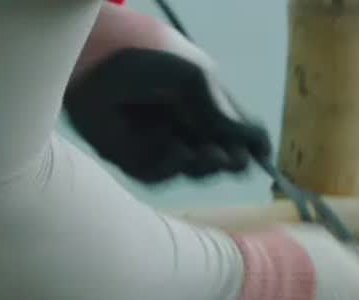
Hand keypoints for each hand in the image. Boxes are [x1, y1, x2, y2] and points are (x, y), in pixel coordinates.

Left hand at [64, 47, 270, 184]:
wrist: (96, 67)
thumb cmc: (146, 64)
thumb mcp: (193, 82)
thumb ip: (222, 113)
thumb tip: (258, 147)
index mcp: (206, 112)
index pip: (237, 138)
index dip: (251, 149)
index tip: (261, 155)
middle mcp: (188, 133)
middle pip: (220, 162)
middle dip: (230, 163)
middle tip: (234, 158)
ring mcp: (164, 150)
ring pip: (194, 173)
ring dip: (206, 166)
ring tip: (211, 154)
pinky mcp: (137, 162)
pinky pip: (161, 176)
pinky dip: (173, 166)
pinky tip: (179, 152)